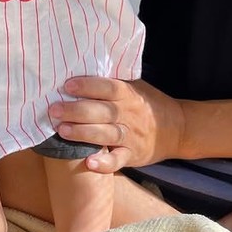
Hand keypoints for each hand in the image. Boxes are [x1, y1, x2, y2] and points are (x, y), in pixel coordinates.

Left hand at [48, 76, 185, 172]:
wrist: (177, 129)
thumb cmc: (146, 104)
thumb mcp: (134, 87)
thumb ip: (112, 82)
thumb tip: (79, 68)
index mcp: (128, 94)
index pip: (107, 87)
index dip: (87, 85)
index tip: (67, 85)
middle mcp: (129, 114)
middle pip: (102, 111)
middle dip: (76, 110)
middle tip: (53, 110)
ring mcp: (131, 136)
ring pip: (107, 134)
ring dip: (83, 133)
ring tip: (62, 131)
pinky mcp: (133, 155)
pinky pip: (118, 161)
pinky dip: (105, 163)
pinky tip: (89, 163)